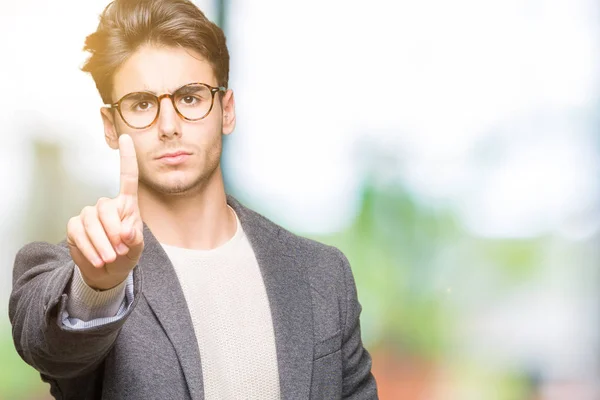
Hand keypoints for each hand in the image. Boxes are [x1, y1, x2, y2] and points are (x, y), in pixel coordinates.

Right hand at [66, 134, 143, 289]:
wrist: (109, 270)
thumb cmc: (127, 253)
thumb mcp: (137, 247)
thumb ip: (134, 238)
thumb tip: (124, 231)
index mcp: (127, 204)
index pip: (127, 177)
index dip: (127, 158)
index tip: (126, 138)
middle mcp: (106, 205)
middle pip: (105, 208)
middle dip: (113, 232)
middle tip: (120, 252)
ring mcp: (89, 214)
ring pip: (91, 222)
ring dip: (101, 244)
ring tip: (110, 259)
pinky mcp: (75, 226)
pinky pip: (78, 233)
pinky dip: (89, 249)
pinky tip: (98, 260)